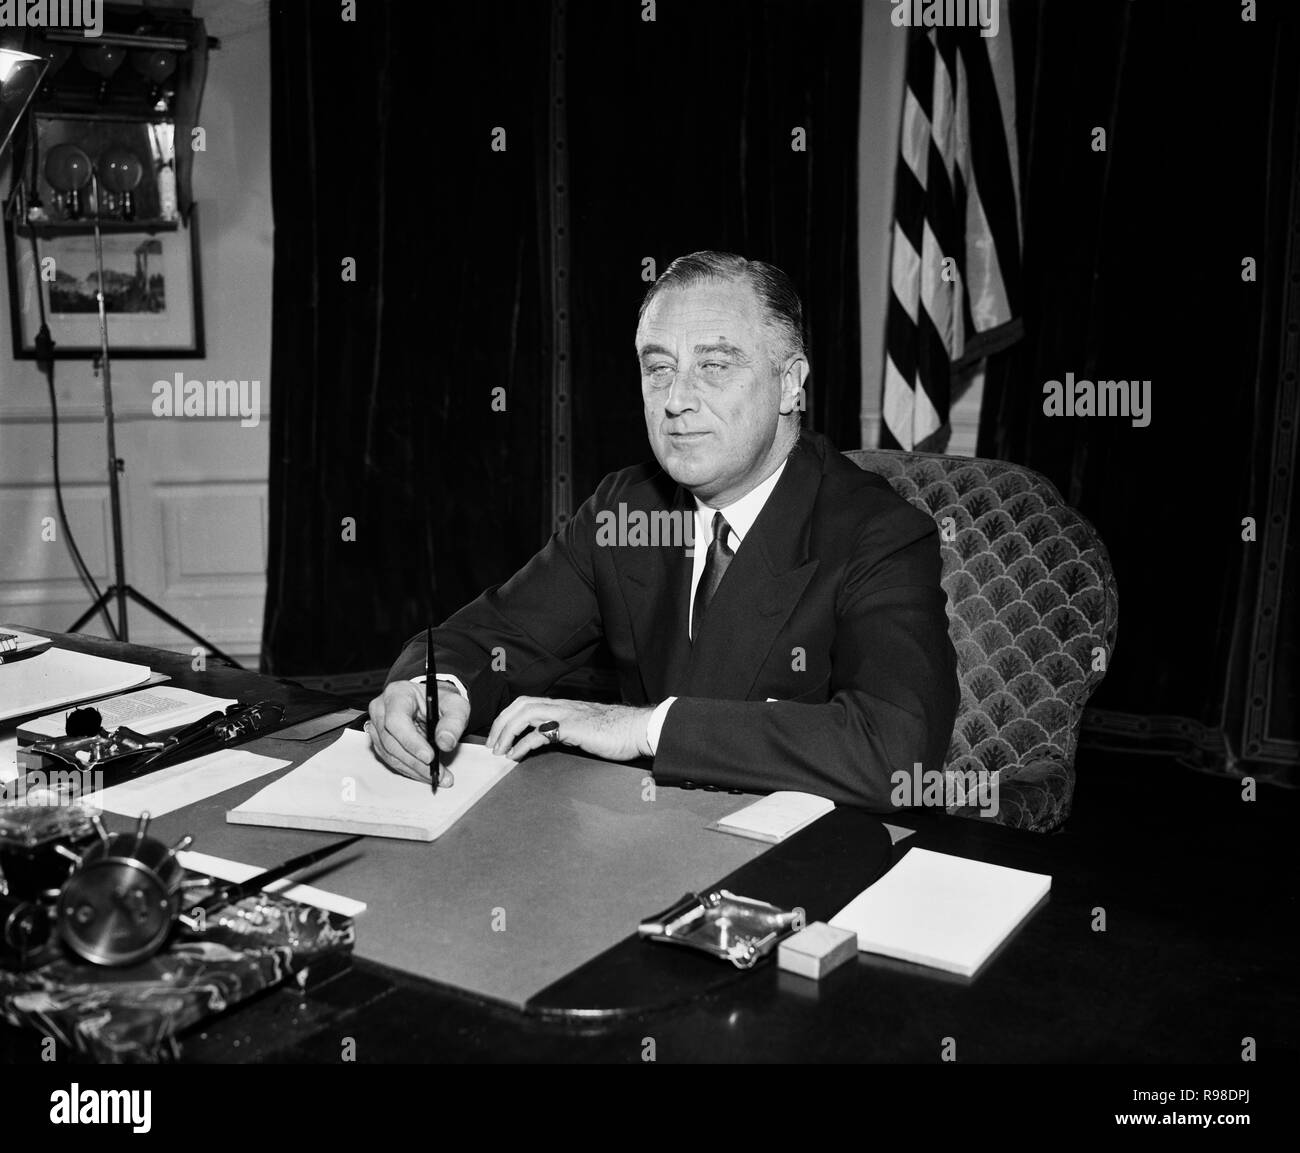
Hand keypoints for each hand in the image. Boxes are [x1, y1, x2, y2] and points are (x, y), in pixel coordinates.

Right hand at [366, 679, 468, 785]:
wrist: (431, 704)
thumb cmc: (439, 702)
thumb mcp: (455, 705)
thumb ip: (454, 721)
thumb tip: (445, 742)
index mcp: (397, 694)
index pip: (396, 720)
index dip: (411, 741)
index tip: (429, 757)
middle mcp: (381, 709)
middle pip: (391, 741)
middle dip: (416, 761)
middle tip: (438, 773)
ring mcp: (377, 726)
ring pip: (390, 754)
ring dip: (414, 769)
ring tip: (437, 776)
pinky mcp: (379, 741)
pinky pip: (391, 759)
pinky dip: (409, 769)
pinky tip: (425, 773)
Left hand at [486, 697, 654, 761]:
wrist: (637, 728)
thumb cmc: (616, 731)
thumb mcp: (584, 728)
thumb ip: (566, 730)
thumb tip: (549, 739)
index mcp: (563, 705)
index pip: (526, 703)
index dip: (507, 717)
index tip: (498, 736)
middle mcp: (561, 706)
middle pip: (520, 705)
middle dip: (500, 723)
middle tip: (491, 744)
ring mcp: (566, 714)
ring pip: (525, 714)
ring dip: (506, 732)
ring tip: (499, 750)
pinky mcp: (572, 727)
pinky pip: (539, 733)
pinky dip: (522, 744)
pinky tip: (516, 757)